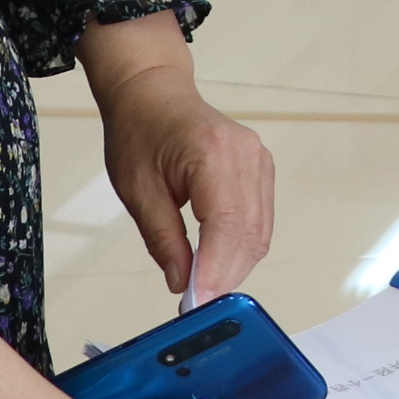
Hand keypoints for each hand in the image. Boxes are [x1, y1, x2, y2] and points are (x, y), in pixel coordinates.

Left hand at [83, 16, 274, 299]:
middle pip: (249, 233)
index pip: (225, 225)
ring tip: (203, 287)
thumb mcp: (137, 190)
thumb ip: (162, 239)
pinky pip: (261, 219)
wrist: (153, 94)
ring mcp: (259, 160)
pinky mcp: (261, 168)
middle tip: (195, 304)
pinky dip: (243, 247)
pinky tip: (218, 261)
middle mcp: (245, 155)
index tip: (196, 303)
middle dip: (225, 275)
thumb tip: (181, 283)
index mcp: (211, 154)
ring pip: (260, 231)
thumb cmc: (139, 133)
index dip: (215, 270)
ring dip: (235, 265)